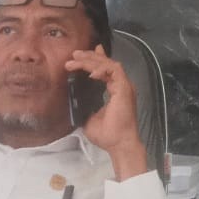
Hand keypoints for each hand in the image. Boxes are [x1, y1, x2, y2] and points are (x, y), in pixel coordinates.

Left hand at [65, 45, 149, 179]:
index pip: (105, 69)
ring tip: (77, 59)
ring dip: (93, 60)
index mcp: (114, 90)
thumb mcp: (89, 117)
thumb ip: (85, 105)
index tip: (77, 58)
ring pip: (109, 64)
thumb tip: (74, 100)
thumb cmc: (107, 134)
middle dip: (89, 56)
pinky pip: (114, 71)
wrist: (118, 144)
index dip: (93, 60)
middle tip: (74, 54)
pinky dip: (102, 69)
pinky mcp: (124, 88)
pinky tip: (90, 73)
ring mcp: (124, 86)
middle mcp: (120, 85)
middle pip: (106, 63)